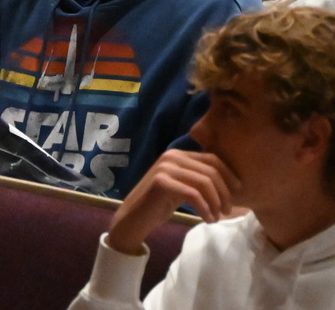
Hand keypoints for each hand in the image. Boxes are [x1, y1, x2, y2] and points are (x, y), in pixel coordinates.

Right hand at [106, 150, 239, 254]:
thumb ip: (197, 179)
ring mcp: (165, 168)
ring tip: (217, 216)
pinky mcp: (161, 183)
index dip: (229, 174)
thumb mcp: (182, 187)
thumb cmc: (160, 204)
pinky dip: (206, 209)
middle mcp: (171, 156)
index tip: (238, 192)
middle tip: (228, 210)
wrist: (134, 218)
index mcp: (178, 154)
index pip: (212, 158)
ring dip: (216, 202)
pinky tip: (208, 219)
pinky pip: (193, 195)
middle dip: (225, 192)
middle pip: (211, 171)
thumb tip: (230, 181)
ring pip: (204, 182)